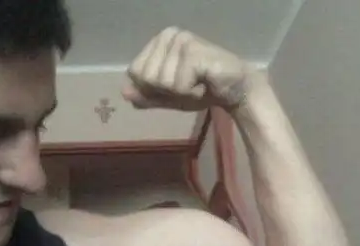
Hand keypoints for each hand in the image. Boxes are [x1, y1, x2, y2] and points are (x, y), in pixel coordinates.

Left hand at [122, 27, 255, 111]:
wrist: (235, 91)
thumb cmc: (202, 90)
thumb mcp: (169, 97)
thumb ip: (146, 95)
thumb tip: (124, 92)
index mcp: (158, 41)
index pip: (135, 73)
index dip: (153, 89)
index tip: (176, 86)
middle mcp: (168, 35)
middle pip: (145, 78)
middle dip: (167, 91)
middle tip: (189, 85)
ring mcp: (180, 40)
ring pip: (161, 82)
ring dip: (181, 93)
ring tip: (198, 83)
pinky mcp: (192, 51)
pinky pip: (177, 85)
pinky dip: (191, 93)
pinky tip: (205, 83)